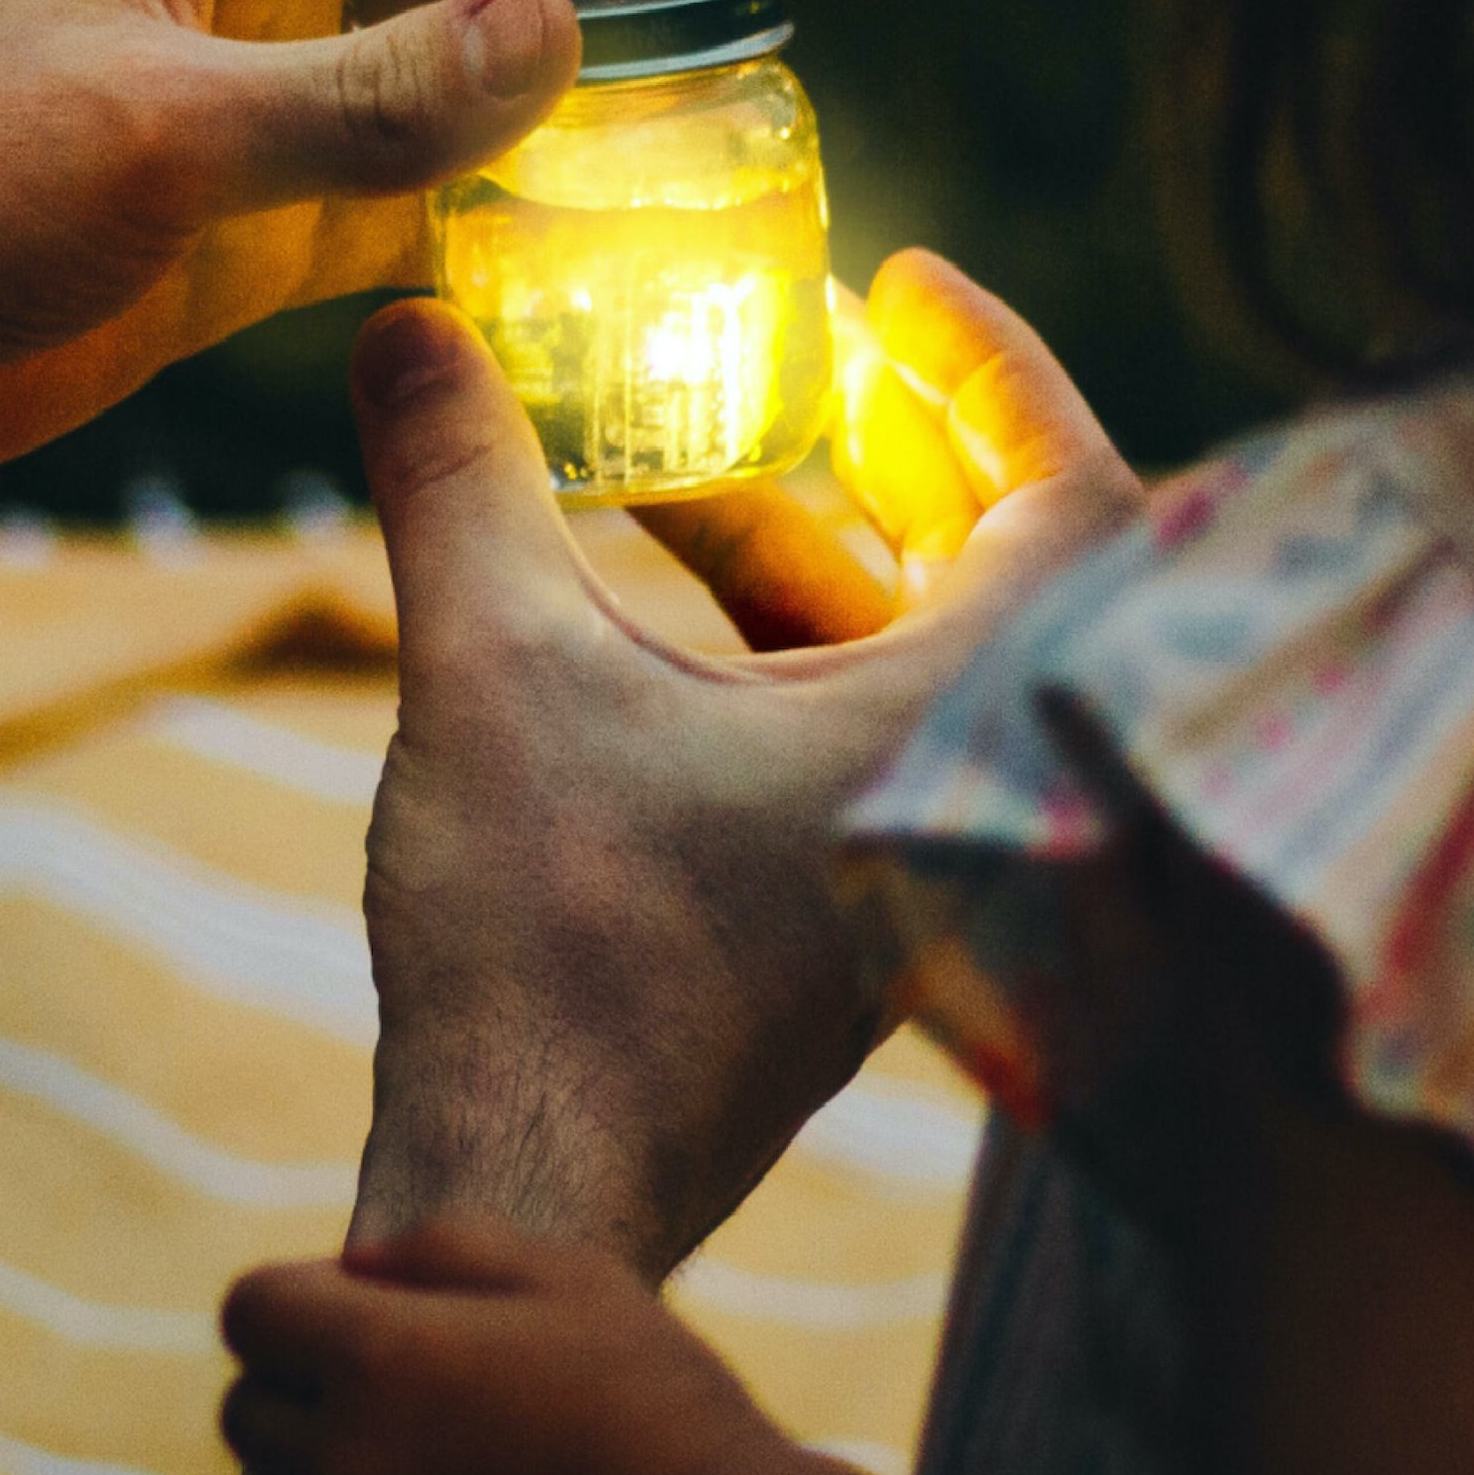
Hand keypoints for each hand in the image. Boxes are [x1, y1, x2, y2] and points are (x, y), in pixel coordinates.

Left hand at [0, 0, 802, 599]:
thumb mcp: (156, 135)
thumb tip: (563, 30)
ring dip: (574, 56)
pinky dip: (503, 193)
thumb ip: (370, 92)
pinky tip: (591, 220)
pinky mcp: (232, 215)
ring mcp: (243, 90)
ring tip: (717, 77)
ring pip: (451, 46)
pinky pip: (408, 180)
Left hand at [222, 1219, 785, 1474]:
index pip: (249, 1311)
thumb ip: (440, 1249)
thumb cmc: (654, 1397)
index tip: (362, 1322)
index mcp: (378, 1351)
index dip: (299, 1304)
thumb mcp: (567, 1274)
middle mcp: (341, 1460)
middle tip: (409, 1408)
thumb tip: (348, 1271)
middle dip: (305, 1393)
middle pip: (247, 1412)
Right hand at [345, 251, 1140, 1278]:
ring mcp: (907, 864)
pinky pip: (852, 725)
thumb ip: (459, 481)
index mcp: (954, 730)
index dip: (998, 369)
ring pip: (906, 651)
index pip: (1071, 499)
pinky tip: (650, 574)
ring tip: (685, 435)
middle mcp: (967, 797)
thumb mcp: (495, 670)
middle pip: (998, 564)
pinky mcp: (842, 912)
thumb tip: (402, 322)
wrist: (529, 1195)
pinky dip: (778, 635)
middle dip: (901, 436)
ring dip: (812, 536)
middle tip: (812, 342)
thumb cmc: (549, 949)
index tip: (903, 280)